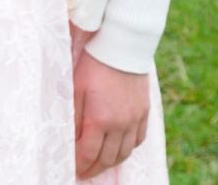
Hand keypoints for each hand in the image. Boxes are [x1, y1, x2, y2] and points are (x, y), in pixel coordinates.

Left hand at [71, 49, 151, 177]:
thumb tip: (72, 140)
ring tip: (101, 163)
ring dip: (112, 162)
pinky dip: (128, 148)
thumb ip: (74, 117)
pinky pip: (138, 140)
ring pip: (125, 153)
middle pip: (108, 158)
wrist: (123, 45)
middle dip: (95, 168)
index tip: (75, 171)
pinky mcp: (145, 112)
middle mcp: (120, 124)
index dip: (81, 166)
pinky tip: (119, 147)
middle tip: (86, 171)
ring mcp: (135, 119)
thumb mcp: (76, 88)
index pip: (89, 154)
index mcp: (99, 119)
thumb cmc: (93, 63)